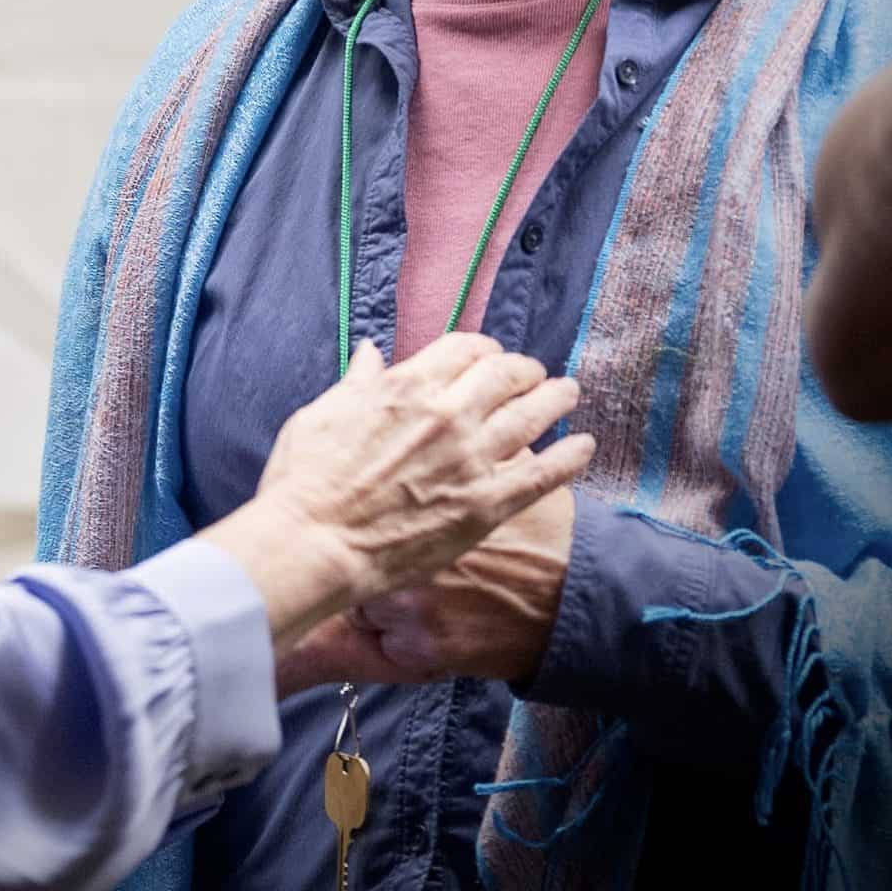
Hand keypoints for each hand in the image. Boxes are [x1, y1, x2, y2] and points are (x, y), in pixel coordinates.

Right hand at [202, 334, 591, 650]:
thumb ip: (358, 382)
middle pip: (506, 375)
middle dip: (525, 369)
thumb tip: (372, 354)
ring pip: (532, 415)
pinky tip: (585, 446)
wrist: (314, 541)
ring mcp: (471, 460)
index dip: (484, 349)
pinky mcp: (485, 506)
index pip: (465, 349)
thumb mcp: (324, 413)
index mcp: (407, 386)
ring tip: (569, 392)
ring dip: (556, 398)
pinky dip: (568, 457)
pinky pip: (542, 475)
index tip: (491, 357)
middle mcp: (448, 414)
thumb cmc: (306, 478)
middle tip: (535, 374)